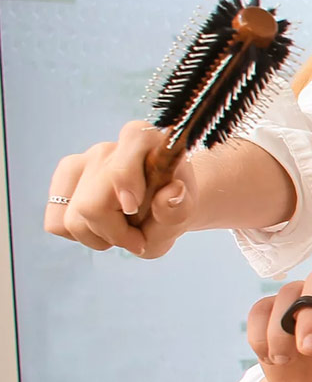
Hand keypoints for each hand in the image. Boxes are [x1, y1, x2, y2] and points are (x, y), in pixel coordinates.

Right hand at [46, 120, 197, 256]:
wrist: (162, 199)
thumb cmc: (172, 203)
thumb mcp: (184, 211)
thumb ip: (178, 207)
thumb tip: (172, 192)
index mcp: (143, 142)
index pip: (120, 163)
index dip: (123, 186)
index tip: (132, 208)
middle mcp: (107, 150)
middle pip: (90, 206)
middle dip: (114, 233)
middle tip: (138, 239)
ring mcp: (79, 163)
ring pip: (71, 219)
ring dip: (99, 237)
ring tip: (123, 231)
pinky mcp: (62, 182)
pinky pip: (56, 223)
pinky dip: (80, 235)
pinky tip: (103, 226)